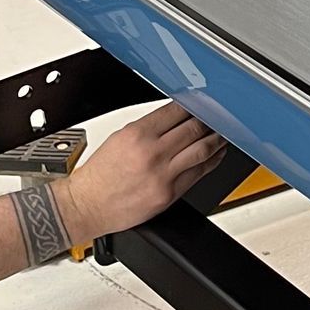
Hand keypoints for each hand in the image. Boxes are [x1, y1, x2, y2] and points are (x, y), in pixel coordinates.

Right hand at [59, 105, 227, 241]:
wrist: (86, 206)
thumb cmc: (99, 175)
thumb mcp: (119, 138)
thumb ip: (148, 128)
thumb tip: (174, 118)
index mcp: (137, 134)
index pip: (176, 111)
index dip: (194, 105)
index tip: (202, 103)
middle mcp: (152, 153)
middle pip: (193, 129)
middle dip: (209, 122)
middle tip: (216, 118)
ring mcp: (163, 174)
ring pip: (202, 150)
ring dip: (217, 140)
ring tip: (222, 135)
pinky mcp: (169, 194)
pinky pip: (198, 174)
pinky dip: (211, 162)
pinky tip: (216, 156)